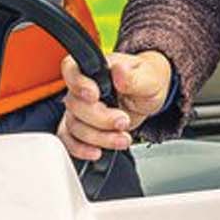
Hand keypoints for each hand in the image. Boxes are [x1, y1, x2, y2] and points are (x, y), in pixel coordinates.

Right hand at [56, 50, 172, 161]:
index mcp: (95, 68)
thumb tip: (119, 71)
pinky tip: (97, 152)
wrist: (149, 96)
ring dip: (98, 137)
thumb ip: (133, 77)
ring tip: (122, 138)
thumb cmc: (145, 79)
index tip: (94, 95)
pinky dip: (81, 149)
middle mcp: (82, 88)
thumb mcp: (148, 77)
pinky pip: (70, 140)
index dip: (78, 84)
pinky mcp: (82, 127)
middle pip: (75, 105)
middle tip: (123, 121)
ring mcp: (81, 109)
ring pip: (75, 126)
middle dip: (100, 119)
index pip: (72, 70)